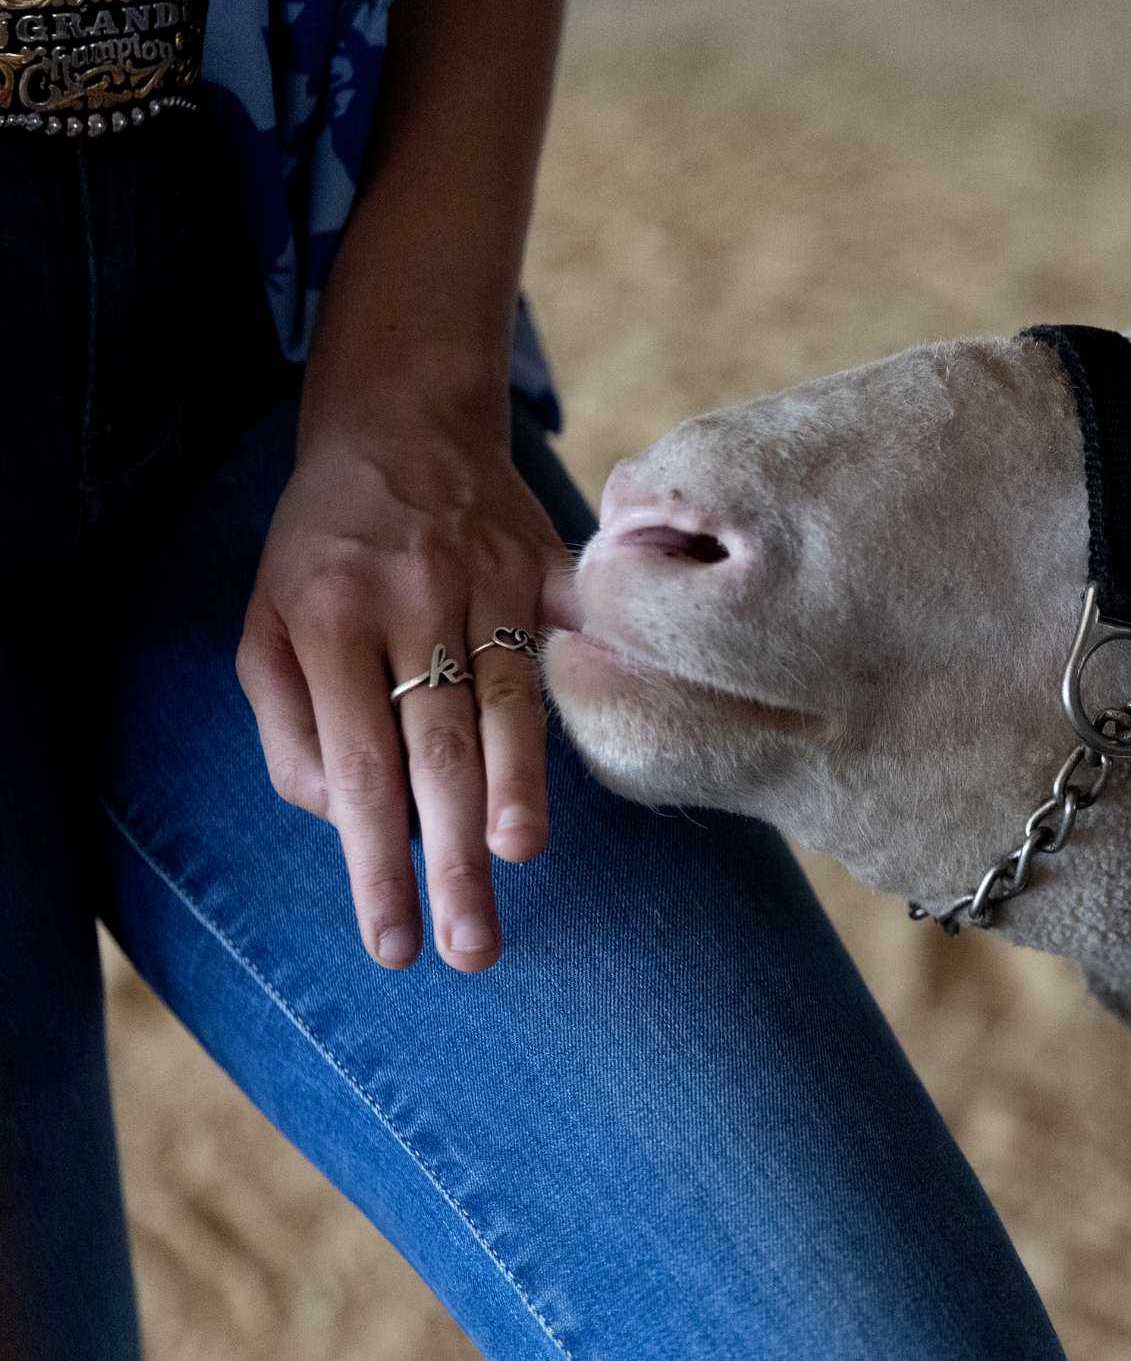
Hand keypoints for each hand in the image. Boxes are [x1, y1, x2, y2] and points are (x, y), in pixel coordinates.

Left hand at [237, 393, 567, 970]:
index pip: (357, 772)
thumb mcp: (264, 626)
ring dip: (517, 788)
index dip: (376, 866)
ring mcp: (488, 578)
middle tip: (471, 947)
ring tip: (518, 860)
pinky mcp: (549, 563)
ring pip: (509, 702)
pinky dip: (603, 682)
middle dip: (453, 859)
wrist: (401, 417)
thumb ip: (290, 729)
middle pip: (437, 752)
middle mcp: (410, 600)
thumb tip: (348, 819)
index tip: (395, 945)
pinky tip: (631, 739)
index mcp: (327, 621)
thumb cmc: (322, 546)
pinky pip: (581, 632)